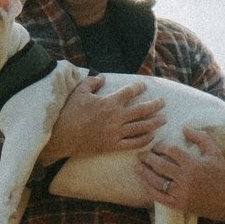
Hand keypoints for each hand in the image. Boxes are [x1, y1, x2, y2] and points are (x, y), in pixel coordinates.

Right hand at [43, 77, 162, 160]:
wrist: (61, 136)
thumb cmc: (68, 112)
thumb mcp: (79, 92)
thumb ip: (92, 82)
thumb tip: (102, 77)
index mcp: (109, 102)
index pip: (130, 92)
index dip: (139, 87)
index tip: (144, 86)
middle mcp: (116, 117)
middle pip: (142, 110)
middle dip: (155, 105)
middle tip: (163, 102)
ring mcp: (116, 133)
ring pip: (142, 127)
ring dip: (155, 122)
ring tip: (164, 119)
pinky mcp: (112, 146)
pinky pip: (133, 143)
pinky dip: (144, 140)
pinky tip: (152, 136)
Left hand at [138, 126, 224, 219]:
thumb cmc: (221, 174)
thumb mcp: (215, 152)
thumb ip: (201, 137)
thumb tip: (184, 128)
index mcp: (193, 164)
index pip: (171, 151)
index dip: (161, 146)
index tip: (156, 146)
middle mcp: (185, 179)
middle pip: (160, 165)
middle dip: (148, 158)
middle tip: (141, 154)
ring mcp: (181, 193)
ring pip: (156, 181)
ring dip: (144, 173)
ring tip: (137, 166)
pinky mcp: (178, 205)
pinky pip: (159, 197)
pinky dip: (149, 189)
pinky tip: (144, 182)